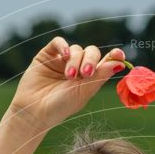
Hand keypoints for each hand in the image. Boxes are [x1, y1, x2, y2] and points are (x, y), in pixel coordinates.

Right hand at [7, 36, 126, 135]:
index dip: (114, 56)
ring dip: (75, 60)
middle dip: (90, 60)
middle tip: (85, 73)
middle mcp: (78, 68)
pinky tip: (64, 54)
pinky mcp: (48, 55)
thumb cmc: (60, 106)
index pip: (105, 63)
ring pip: (76, 49)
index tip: (120, 55)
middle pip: (92, 52)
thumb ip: (100, 76)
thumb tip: (120, 62)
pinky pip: (59, 42)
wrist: (35, 111)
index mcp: (90, 79)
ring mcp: (62, 61)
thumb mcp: (83, 92)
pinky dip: (63, 45)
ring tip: (68, 76)